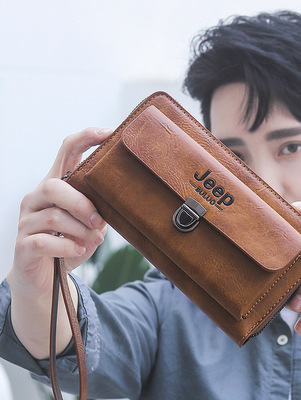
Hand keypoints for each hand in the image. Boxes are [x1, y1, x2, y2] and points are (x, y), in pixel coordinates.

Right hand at [8, 127, 111, 298]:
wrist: (46, 279)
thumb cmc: (70, 244)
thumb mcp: (89, 224)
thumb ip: (99, 209)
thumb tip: (116, 202)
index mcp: (56, 186)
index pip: (65, 152)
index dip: (85, 138)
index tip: (108, 133)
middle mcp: (36, 198)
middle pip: (55, 186)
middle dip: (82, 203)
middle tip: (99, 220)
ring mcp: (26, 221)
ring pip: (54, 216)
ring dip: (80, 230)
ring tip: (94, 239)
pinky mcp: (23, 244)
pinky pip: (44, 241)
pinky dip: (67, 246)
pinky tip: (79, 250)